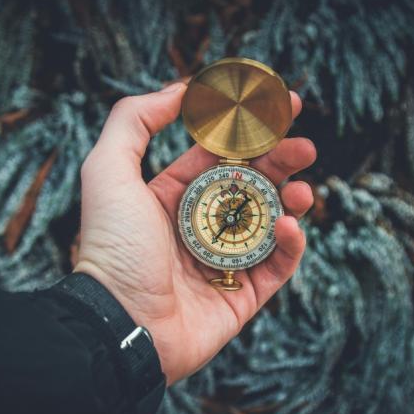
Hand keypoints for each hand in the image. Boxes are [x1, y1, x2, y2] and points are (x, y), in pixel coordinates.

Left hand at [75, 82, 315, 383]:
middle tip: (305, 146)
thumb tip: (179, 89)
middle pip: (252, 185)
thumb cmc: (112, 247)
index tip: (280, 107)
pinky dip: (290, 246)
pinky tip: (289, 227)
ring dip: (292, 201)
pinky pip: (277, 267)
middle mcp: (199, 226)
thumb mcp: (108, 170)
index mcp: (171, 196)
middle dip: (282, 161)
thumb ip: (135, 121)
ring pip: (270, 223)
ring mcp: (223, 261)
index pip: (219, 156)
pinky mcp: (242, 296)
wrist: (120, 324)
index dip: (250, 132)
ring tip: (302, 191)